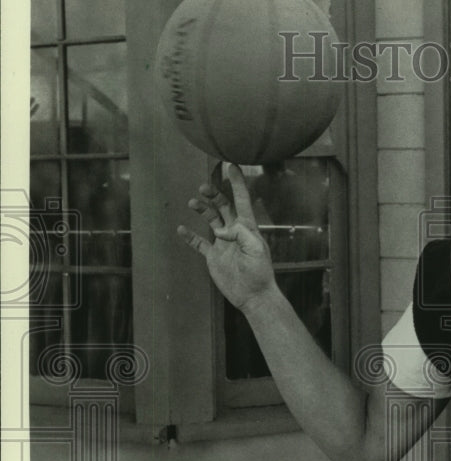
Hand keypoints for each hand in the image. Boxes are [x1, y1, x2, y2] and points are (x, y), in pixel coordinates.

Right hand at [178, 164, 276, 311]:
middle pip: (223, 206)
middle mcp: (235, 231)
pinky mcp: (213, 256)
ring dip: (202, 209)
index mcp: (248, 227)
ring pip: (211, 220)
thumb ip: (242, 234)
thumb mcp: (256, 249)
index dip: (237, 182)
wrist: (253, 295)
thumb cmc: (260, 272)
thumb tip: (222, 228)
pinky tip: (180, 228)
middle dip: (214, 194)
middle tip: (203, 186)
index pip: (241, 199)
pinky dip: (190, 235)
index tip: (231, 165)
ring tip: (192, 202)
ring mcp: (223, 243)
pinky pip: (199, 242)